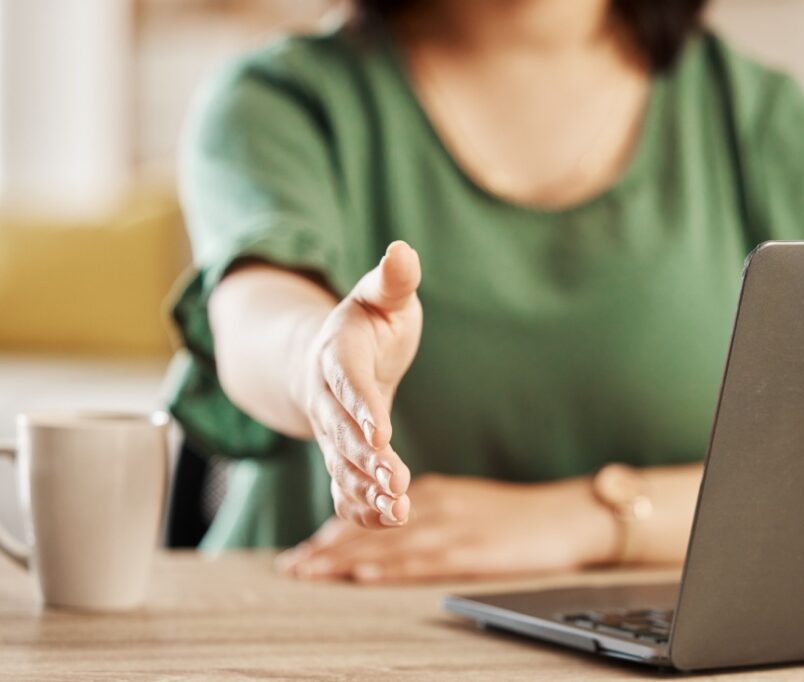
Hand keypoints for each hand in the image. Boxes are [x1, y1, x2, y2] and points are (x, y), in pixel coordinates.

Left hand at [275, 474, 618, 582]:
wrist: (568, 514)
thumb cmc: (520, 515)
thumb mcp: (468, 505)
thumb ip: (430, 514)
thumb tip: (392, 534)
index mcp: (433, 493)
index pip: (373, 514)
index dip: (334, 532)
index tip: (303, 550)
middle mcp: (435, 506)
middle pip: (371, 529)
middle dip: (327, 549)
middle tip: (290, 566)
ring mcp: (453, 528)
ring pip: (387, 544)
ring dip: (345, 560)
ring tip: (309, 572)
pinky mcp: (473, 551)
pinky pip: (424, 561)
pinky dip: (391, 567)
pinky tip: (364, 574)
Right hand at [295, 241, 421, 527]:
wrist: (329, 357)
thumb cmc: (368, 323)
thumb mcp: (381, 296)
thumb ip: (394, 280)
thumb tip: (403, 249)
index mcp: (337, 354)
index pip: (348, 382)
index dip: (362, 406)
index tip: (383, 431)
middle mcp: (327, 398)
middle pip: (342, 432)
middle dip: (367, 459)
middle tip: (396, 482)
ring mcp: (330, 432)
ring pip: (341, 466)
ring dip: (367, 491)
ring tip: (398, 511)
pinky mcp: (339, 457)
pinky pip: (342, 487)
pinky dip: (360, 508)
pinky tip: (388, 522)